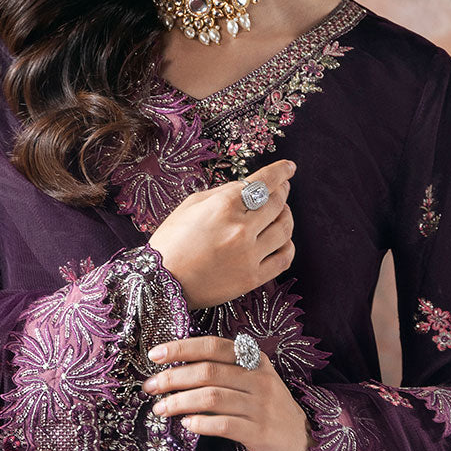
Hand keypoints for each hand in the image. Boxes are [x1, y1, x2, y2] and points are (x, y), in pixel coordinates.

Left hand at [141, 334, 313, 450]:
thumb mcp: (253, 379)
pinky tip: (186, 424)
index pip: (212, 346)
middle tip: (149, 387)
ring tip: (160, 409)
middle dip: (172, 378)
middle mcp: (258, 378)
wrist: (301, 438)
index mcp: (253, 360)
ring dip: (179, 402)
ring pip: (211, 397)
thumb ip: (224, 369)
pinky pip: (223, 425)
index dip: (181, 348)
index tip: (154, 355)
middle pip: (207, 372)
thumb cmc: (266, 406)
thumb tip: (175, 367)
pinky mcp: (259, 431)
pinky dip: (200, 423)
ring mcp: (261, 405)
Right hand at [147, 159, 296, 309]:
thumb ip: (222, 193)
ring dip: (286, 216)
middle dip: (283, 192)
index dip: (280, 172)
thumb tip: (247, 187)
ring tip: (281, 213)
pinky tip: (282, 241)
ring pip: (284, 229)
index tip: (289, 168)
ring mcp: (249, 255)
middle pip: (277, 203)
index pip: (263, 182)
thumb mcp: (190, 205)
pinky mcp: (252, 278)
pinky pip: (284, 258)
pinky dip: (288, 246)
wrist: (161, 282)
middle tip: (283, 189)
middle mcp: (240, 228)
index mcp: (223, 206)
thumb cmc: (171, 242)